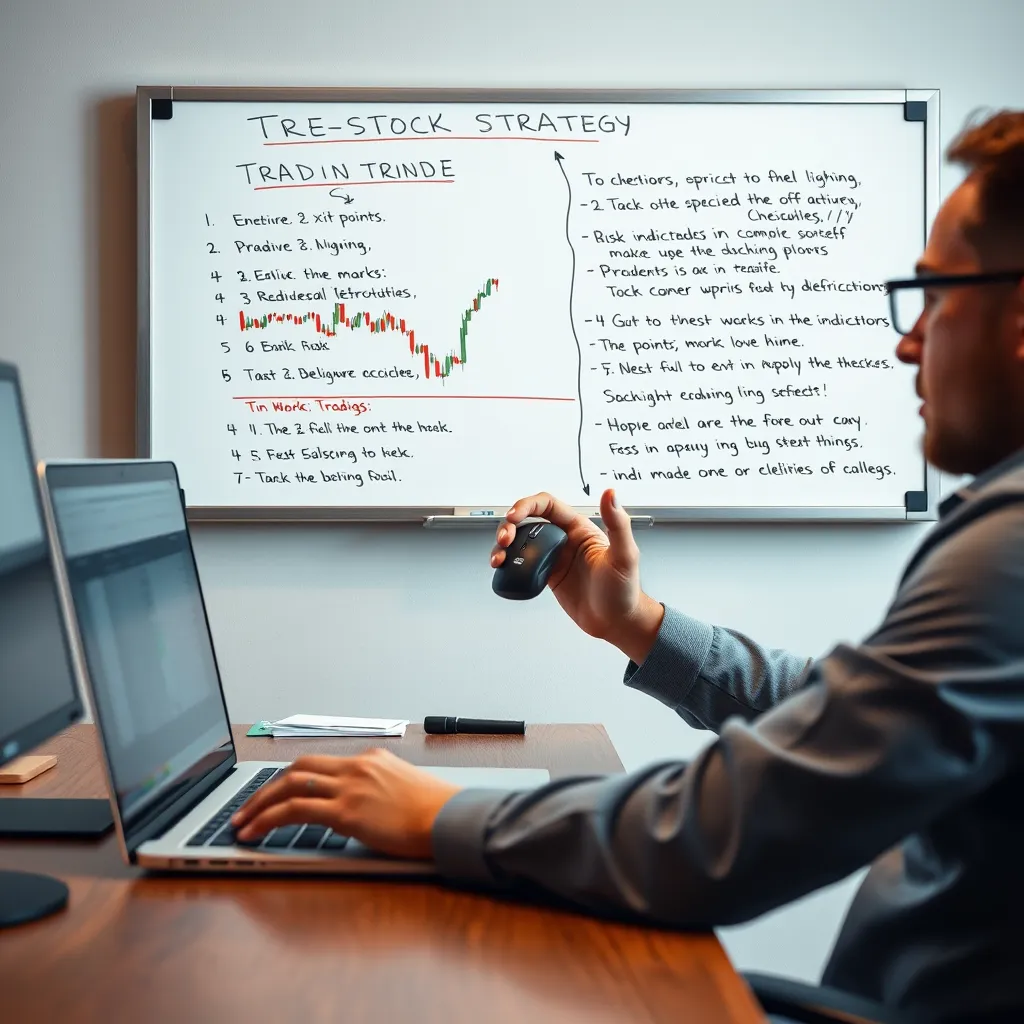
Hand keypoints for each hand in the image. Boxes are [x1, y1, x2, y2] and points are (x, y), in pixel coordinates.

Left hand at [230, 749, 460, 858]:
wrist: (451, 819)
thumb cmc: (436, 812)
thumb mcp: (404, 789)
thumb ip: (378, 791)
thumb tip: (363, 808)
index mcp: (371, 759)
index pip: (319, 764)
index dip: (290, 779)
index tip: (274, 793)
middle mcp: (356, 767)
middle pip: (298, 768)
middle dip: (266, 788)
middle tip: (247, 807)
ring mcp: (350, 787)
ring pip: (288, 786)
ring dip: (258, 804)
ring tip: (240, 822)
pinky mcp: (346, 812)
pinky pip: (294, 811)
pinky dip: (267, 819)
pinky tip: (253, 833)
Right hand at [491, 487, 663, 662]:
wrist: (616, 622)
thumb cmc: (625, 590)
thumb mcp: (625, 555)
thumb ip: (618, 523)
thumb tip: (611, 494)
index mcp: (580, 528)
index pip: (547, 505)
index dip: (527, 506)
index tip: (514, 517)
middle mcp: (565, 539)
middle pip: (529, 521)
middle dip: (510, 526)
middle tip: (504, 540)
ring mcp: (555, 557)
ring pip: (522, 541)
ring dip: (505, 545)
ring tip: (499, 557)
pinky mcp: (548, 574)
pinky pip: (522, 562)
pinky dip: (509, 562)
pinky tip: (504, 567)